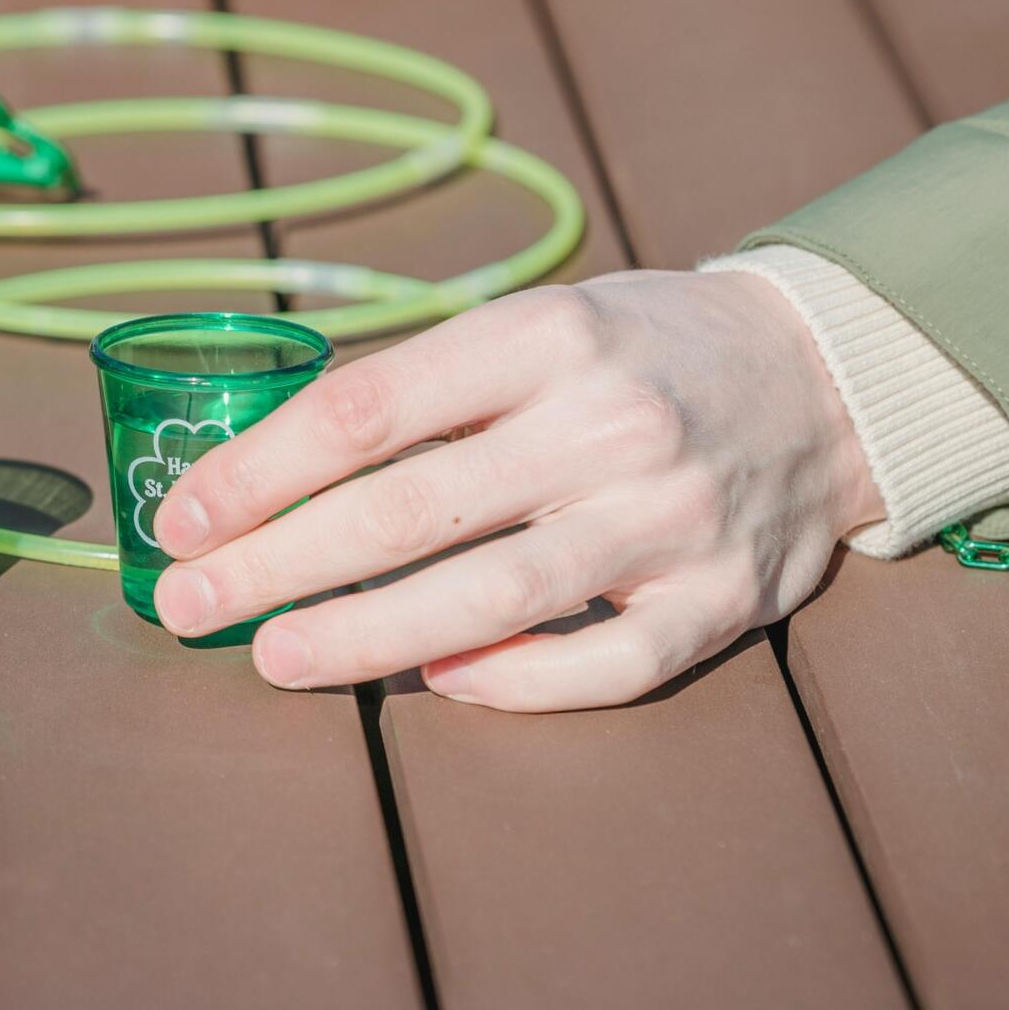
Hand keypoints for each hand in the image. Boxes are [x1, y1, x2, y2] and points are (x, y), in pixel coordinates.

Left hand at [150, 273, 885, 711]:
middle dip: (277, 565)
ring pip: (491, 598)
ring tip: (274, 657)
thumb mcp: (534, 326)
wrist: (825, 376)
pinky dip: (512, 681)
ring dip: (364, 637)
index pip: (365, 410)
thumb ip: (422, 390)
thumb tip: (265, 471)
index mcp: (544, 336)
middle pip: (408, 511)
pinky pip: (603, 666)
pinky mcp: (724, 600)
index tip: (183, 519)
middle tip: (189, 604)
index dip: (258, 472)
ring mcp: (672, 517)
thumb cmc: (634, 353)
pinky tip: (436, 683)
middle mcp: (608, 423)